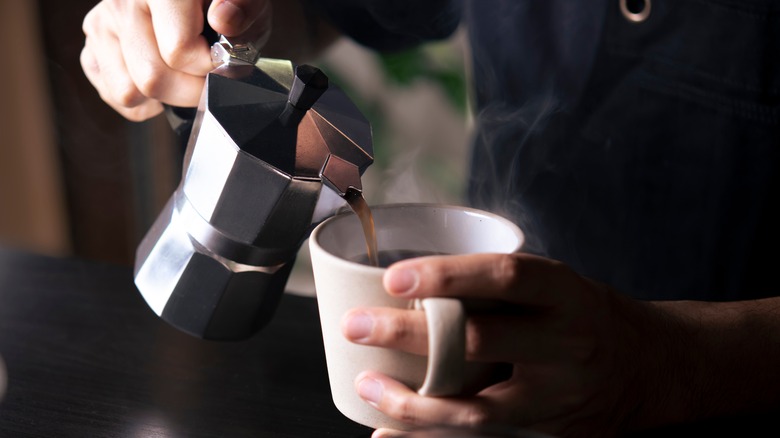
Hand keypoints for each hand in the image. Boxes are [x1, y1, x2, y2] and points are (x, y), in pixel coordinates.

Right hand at [80, 0, 271, 120]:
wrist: (195, 2)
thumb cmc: (223, 1)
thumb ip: (243, 8)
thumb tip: (224, 20)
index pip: (178, 51)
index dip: (210, 66)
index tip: (223, 59)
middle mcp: (121, 2)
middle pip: (152, 79)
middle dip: (190, 90)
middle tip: (207, 74)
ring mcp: (101, 25)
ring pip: (129, 92)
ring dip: (166, 96)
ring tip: (185, 74)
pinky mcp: (92, 47)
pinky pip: (115, 95)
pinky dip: (144, 100)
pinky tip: (165, 78)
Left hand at [341, 253, 681, 436]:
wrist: (650, 370)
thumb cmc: (584, 316)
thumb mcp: (556, 286)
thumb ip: (500, 286)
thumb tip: (412, 282)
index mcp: (564, 293)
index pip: (505, 277)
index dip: (448, 276)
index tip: (394, 278)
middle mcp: (565, 343)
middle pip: (480, 342)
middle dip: (409, 336)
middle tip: (355, 326)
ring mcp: (557, 393)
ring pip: (476, 405)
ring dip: (412, 399)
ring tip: (366, 384)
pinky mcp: (545, 429)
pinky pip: (481, 434)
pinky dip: (430, 434)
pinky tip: (389, 431)